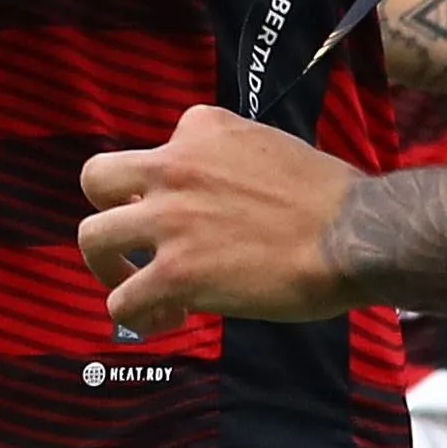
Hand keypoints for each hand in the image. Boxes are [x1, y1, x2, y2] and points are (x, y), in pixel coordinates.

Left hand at [76, 102, 360, 330]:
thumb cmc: (332, 197)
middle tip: (132, 242)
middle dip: (107, 211)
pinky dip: (134, 316)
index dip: (167, 187)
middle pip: (96, 179)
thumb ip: (230, 160)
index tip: (192, 214)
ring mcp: (168, 220)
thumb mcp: (269, 146)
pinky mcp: (175, 272)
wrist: (354, 234)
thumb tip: (220, 194)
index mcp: (201, 127)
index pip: (158, 151)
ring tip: (133, 286)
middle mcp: (172, 166)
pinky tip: (165, 319)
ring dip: (107, 266)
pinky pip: (123, 301)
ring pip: (92, 237)